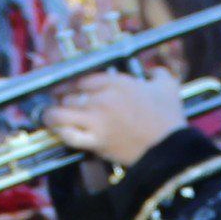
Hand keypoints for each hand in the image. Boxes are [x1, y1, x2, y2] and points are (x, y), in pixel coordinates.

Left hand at [40, 68, 185, 168]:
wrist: (170, 148)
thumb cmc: (169, 118)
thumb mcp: (168, 87)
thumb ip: (159, 74)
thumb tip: (155, 71)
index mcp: (116, 82)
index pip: (82, 78)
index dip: (71, 84)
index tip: (68, 88)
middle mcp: (102, 98)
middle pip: (69, 94)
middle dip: (62, 99)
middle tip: (59, 103)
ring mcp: (97, 120)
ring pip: (62, 112)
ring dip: (53, 115)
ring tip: (49, 117)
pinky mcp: (96, 141)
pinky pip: (69, 135)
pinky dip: (60, 132)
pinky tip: (57, 131)